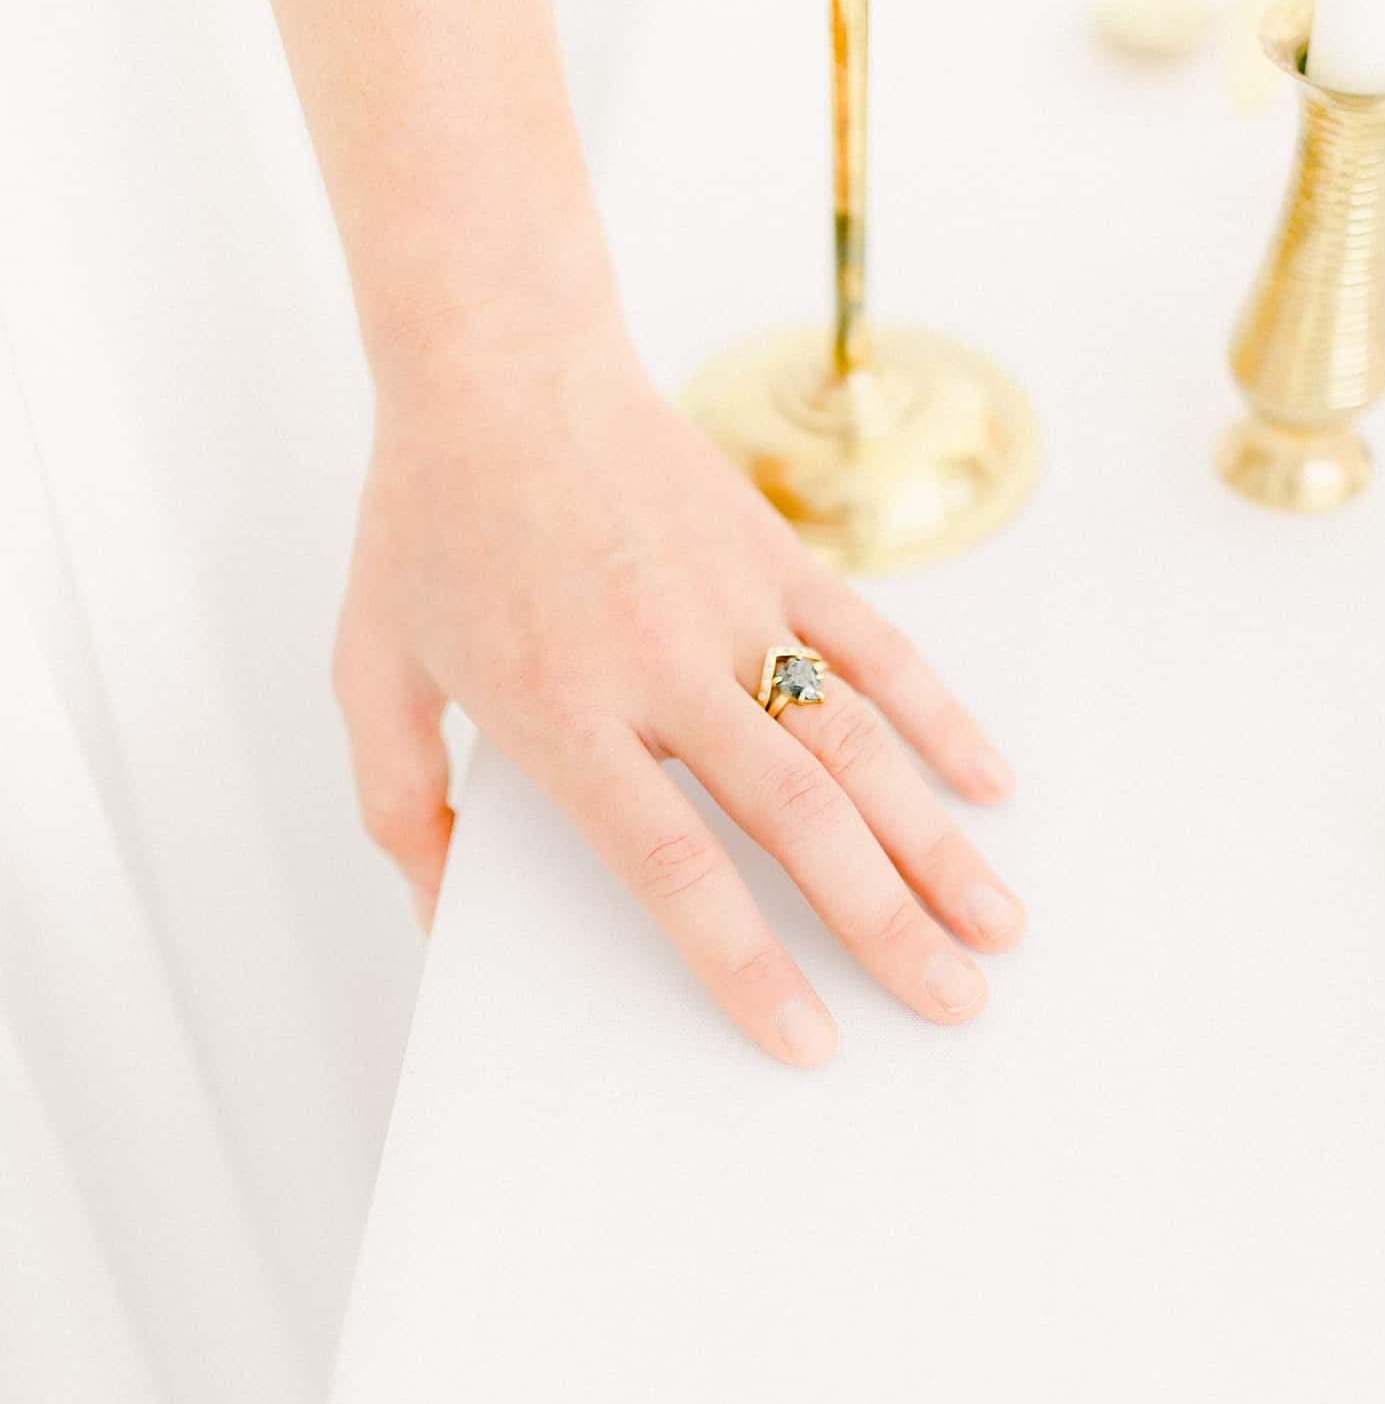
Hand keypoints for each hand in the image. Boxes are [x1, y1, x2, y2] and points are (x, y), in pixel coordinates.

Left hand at [333, 304, 1024, 1063]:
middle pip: (797, 818)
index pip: (672, 862)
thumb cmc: (430, 522)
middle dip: (884, 925)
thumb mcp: (371, 671)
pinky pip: (876, 647)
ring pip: (856, 743)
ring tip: (995, 926)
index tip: (807, 1039)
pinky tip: (990, 784)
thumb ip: (402, 804)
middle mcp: (662, 666)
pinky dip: (939, 716)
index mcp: (564, 710)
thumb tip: (442, 915)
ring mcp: (733, 607)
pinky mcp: (776, 557)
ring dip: (935, 841)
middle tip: (952, 1006)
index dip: (746, 961)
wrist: (499, 364)